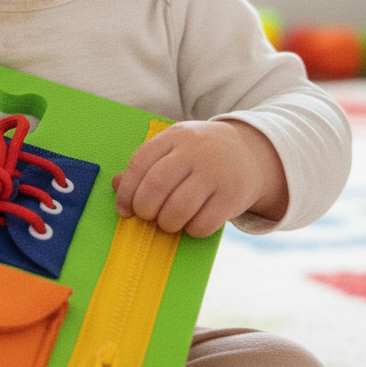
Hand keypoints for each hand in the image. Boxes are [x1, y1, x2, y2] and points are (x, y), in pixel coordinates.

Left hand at [111, 119, 287, 236]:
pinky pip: (204, 222)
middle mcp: (195, 150)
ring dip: (167, 222)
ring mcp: (216, 172)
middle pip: (156, 185)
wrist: (250, 152)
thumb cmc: (199, 155)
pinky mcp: (233, 195)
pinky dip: (191, 230)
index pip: (140, 162)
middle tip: (147, 216)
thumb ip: (146, 165)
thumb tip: (116, 185)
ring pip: (179, 207)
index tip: (125, 209)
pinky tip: (191, 223)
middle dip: (145, 208)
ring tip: (168, 222)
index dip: (127, 191)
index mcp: (175, 136)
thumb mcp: (173, 149)